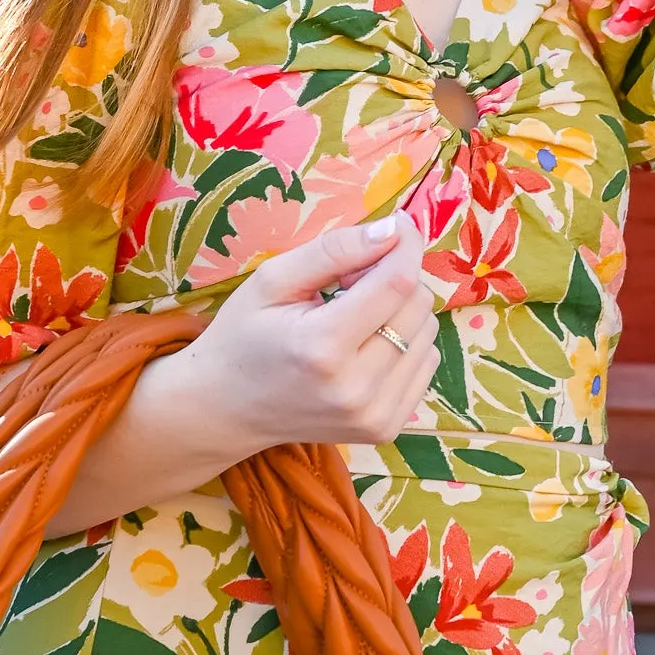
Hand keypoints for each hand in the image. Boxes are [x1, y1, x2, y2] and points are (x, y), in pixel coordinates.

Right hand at [176, 212, 437, 450]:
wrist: (226, 410)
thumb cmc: (243, 336)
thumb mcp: (273, 280)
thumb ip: (334, 250)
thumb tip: (393, 229)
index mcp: (323, 347)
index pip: (397, 283)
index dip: (405, 246)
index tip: (398, 225)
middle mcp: (356, 388)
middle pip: (418, 306)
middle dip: (394, 277)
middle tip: (351, 281)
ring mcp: (375, 416)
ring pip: (428, 334)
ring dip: (401, 312)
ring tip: (355, 316)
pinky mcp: (386, 429)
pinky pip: (426, 365)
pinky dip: (405, 344)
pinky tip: (366, 345)